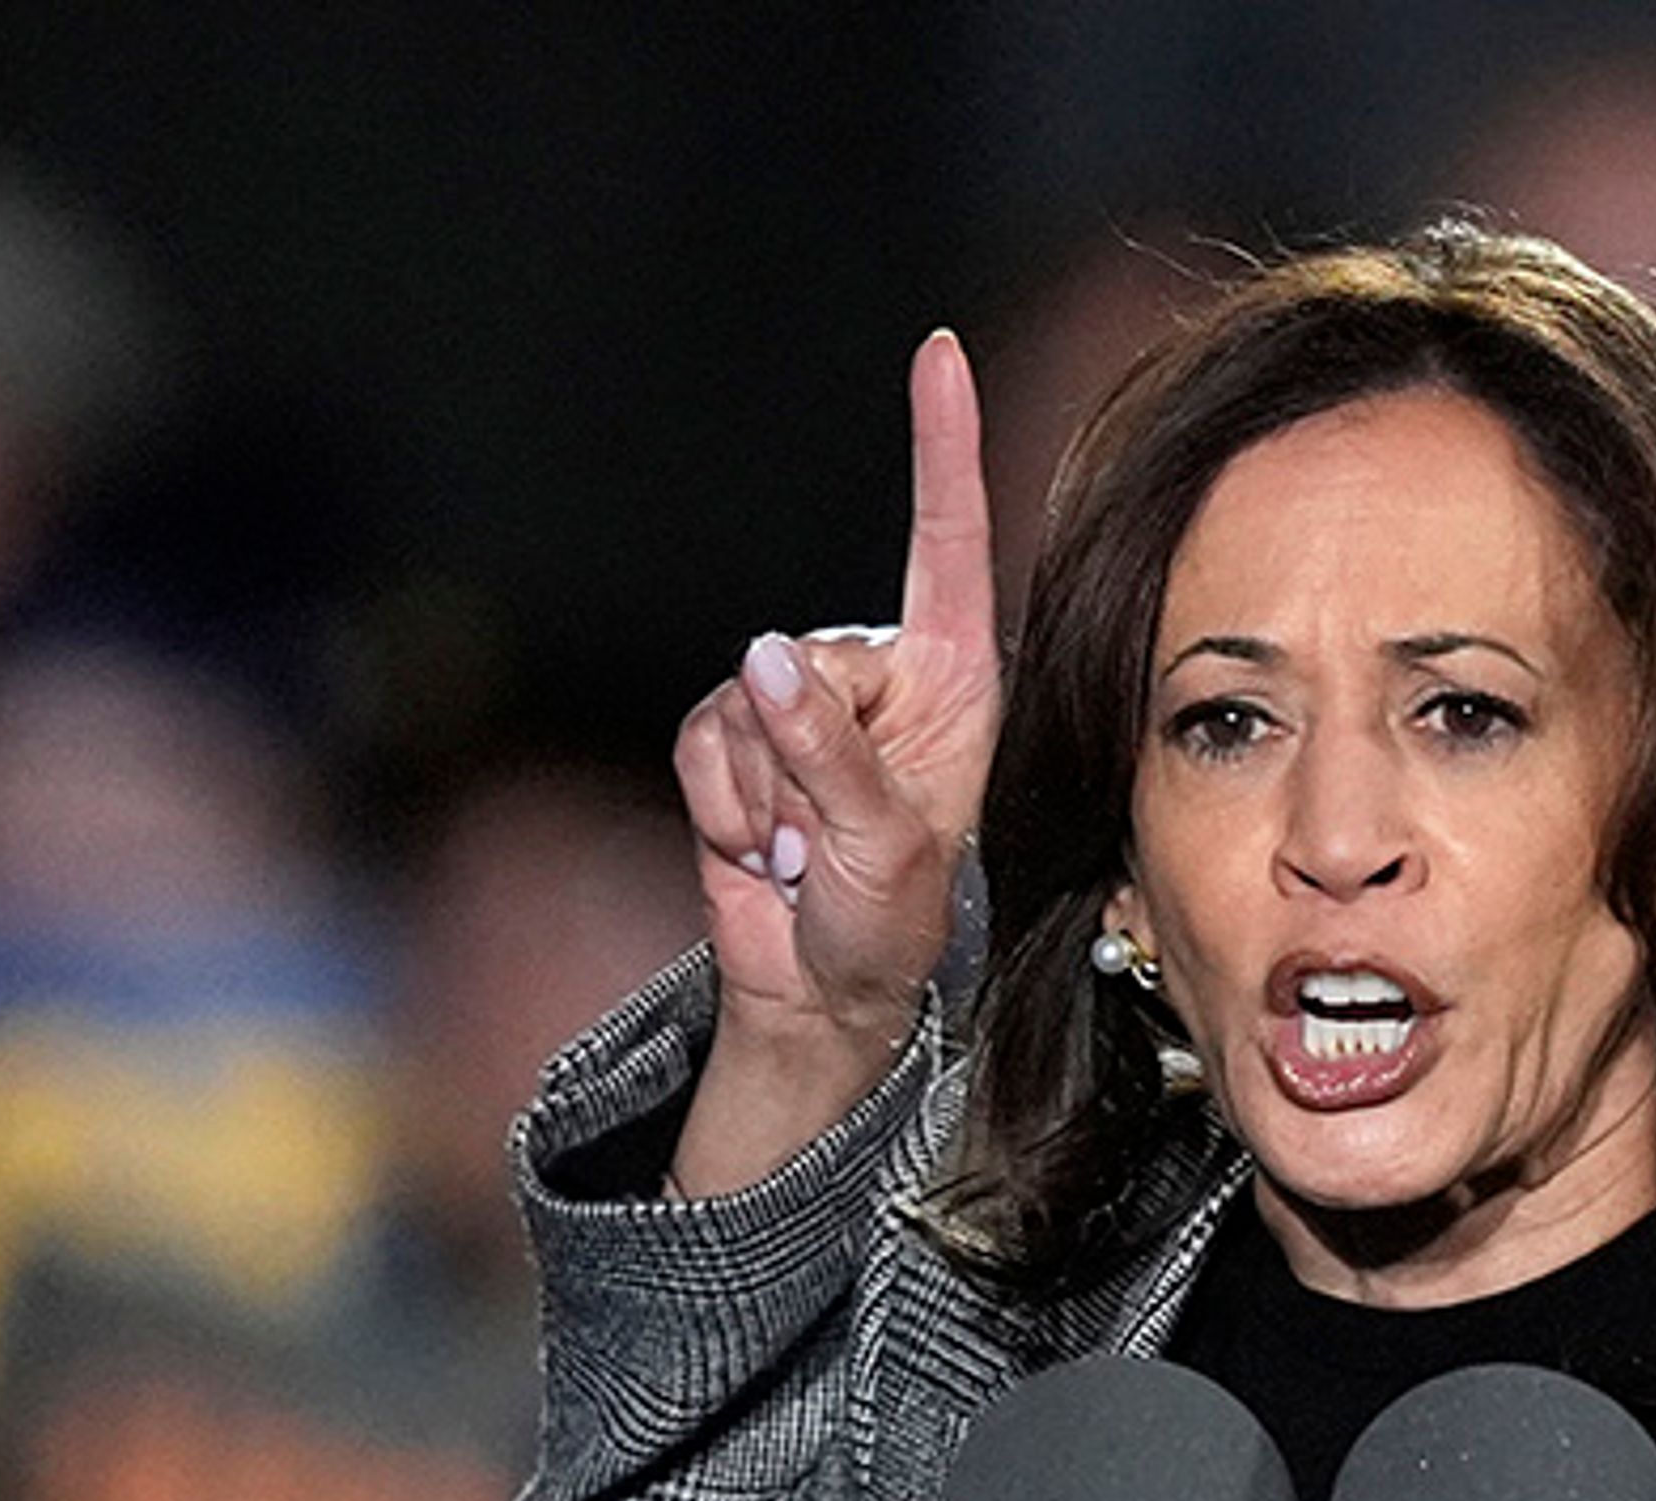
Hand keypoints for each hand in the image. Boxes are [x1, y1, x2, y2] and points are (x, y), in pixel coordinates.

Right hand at [668, 331, 999, 1190]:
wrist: (818, 990)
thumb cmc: (891, 925)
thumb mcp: (886, 847)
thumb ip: (831, 753)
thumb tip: (765, 660)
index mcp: (951, 679)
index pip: (947, 542)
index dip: (942, 447)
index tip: (940, 356)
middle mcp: (878, 676)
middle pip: (814, 658)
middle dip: (811, 758)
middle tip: (841, 841)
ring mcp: (799, 703)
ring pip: (748, 707)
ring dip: (769, 798)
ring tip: (809, 853)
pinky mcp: (732, 738)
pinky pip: (703, 743)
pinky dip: (724, 807)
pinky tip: (763, 849)